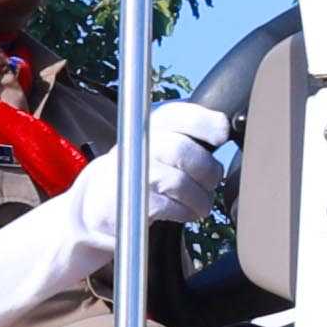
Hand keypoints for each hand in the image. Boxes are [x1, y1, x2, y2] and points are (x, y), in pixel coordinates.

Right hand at [138, 97, 236, 226]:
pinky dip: (185, 211)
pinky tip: (186, 212)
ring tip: (201, 203)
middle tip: (212, 181)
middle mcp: (137, 145)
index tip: (221, 134)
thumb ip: (188, 135)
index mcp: (148, 125)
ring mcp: (132, 174)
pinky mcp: (131, 202)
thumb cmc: (141, 170)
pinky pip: (169, 207)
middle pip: (182, 150)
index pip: (178, 115)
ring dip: (200, 197)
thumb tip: (228, 131)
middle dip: (207, 170)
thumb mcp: (159, 144)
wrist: (98, 201)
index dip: (205, 122)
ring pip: (179, 182)